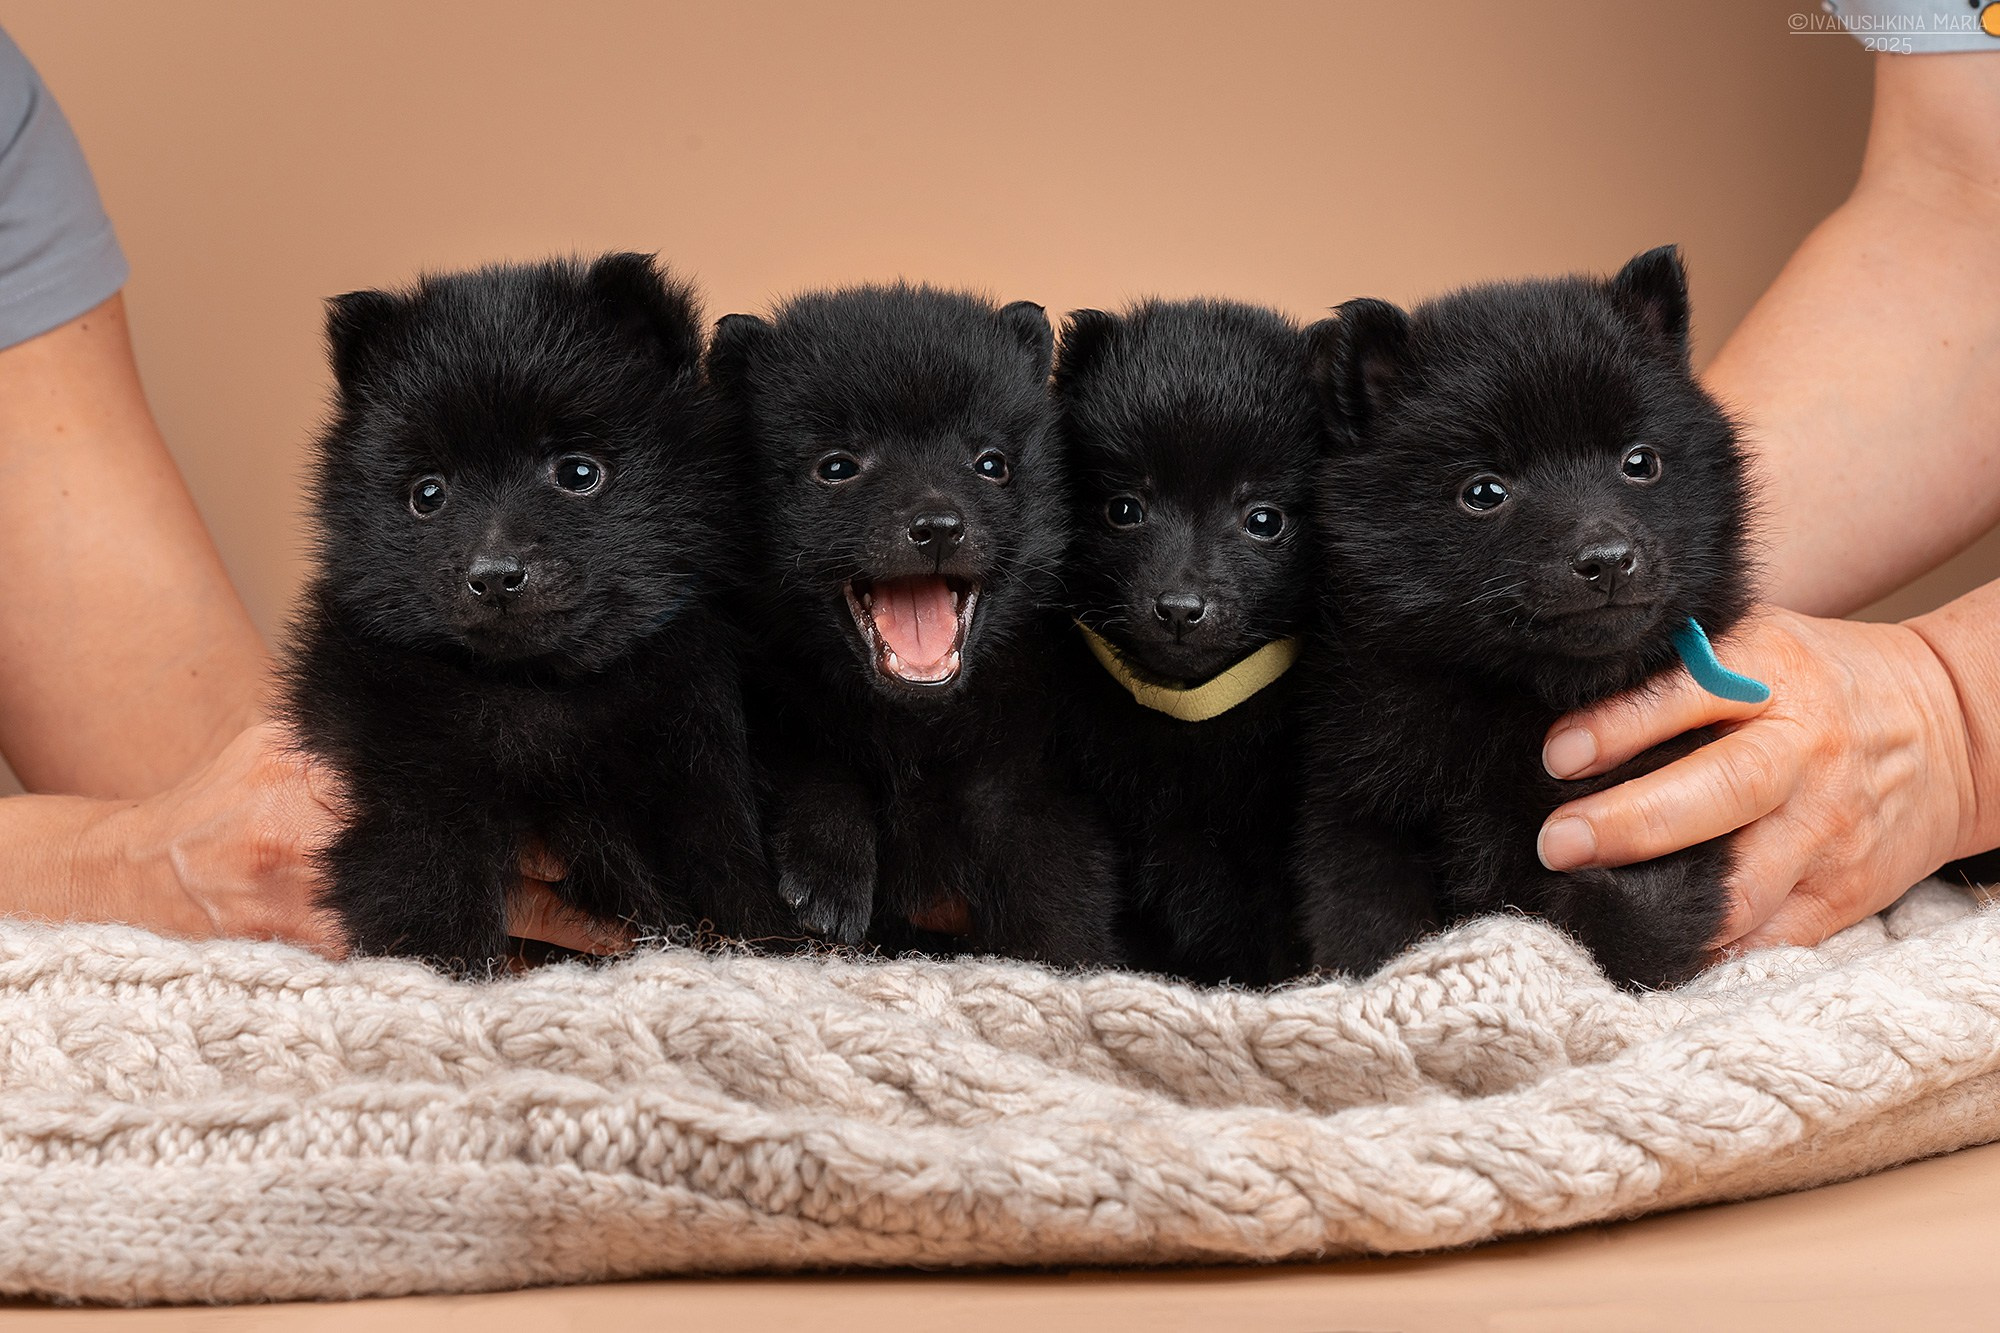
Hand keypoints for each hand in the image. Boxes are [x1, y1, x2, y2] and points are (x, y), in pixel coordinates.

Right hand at [81, 721, 629, 957]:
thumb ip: (360, 725)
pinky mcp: (318, 967)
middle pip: (470, 872)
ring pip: (455, 934)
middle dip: (555, 894)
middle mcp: (323, 849)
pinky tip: (534, 986)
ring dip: (531, 945)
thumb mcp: (281, 740)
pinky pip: (416, 973)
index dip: (530, 820)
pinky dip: (475, 976)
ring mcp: (321, 919)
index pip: (455, 800)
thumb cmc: (221, 801)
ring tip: (609, 945)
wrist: (139, 879)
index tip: (591, 825)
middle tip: (625, 910)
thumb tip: (451, 684)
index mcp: (320, 782)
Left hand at [1535, 608, 1976, 949]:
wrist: (1949, 729)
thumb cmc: (1819, 680)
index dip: (1620, 726)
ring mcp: (1827, 829)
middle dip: (1630, 824)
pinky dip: (1712, 950)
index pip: (1691, 695)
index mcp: (1775, 675)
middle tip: (1558, 843)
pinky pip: (1771, 937)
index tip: (1557, 756)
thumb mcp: (1759, 640)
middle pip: (1720, 793)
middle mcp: (1806, 753)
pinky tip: (1654, 947)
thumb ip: (1679, 666)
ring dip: (1665, 906)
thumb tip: (1568, 689)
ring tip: (1593, 905)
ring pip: (1745, 884)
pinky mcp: (1842, 891)